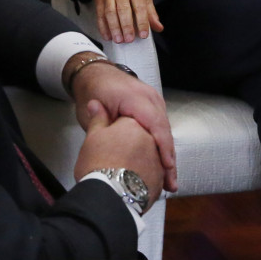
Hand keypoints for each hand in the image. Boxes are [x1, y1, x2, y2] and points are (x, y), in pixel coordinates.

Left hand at [68, 55, 177, 190]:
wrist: (95, 75)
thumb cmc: (92, 92)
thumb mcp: (90, 111)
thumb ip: (102, 128)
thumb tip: (110, 147)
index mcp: (134, 97)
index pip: (154, 124)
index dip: (162, 147)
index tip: (166, 166)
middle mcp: (149, 97)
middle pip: (164, 131)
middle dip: (168, 159)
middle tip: (170, 183)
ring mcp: (155, 101)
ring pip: (165, 132)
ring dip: (167, 156)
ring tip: (169, 181)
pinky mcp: (155, 107)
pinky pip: (161, 129)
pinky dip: (162, 147)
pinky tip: (163, 167)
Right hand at [91, 0, 161, 43]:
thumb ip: (151, 12)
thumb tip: (158, 27)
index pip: (139, 6)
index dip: (142, 22)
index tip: (143, 34)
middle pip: (123, 9)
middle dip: (126, 26)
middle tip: (129, 39)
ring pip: (110, 12)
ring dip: (114, 28)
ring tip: (119, 39)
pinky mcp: (99, 0)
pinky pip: (100, 15)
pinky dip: (103, 27)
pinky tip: (108, 36)